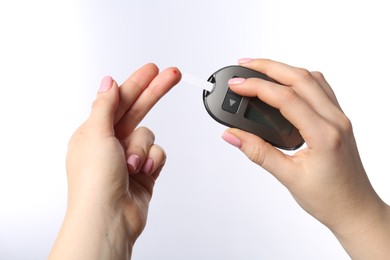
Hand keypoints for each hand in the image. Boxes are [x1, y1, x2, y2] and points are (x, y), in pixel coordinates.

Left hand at [50, 63, 180, 259]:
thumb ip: (105, 106)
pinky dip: (153, 160)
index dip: (137, 83)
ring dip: (143, 148)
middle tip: (172, 75)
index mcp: (94, 132)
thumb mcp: (96, 135)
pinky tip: (143, 171)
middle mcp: (111, 143)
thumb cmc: (95, 182)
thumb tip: (108, 82)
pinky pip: (158, 153)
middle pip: (138, 110)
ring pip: (149, 135)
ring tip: (132, 164)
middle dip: (154, 93)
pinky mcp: (145, 171)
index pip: (119, 100)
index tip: (152, 69)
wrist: (110, 218)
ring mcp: (129, 157)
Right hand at [222, 58, 389, 258]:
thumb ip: (257, 152)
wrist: (355, 209)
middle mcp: (335, 120)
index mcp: (324, 135)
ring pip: (312, 79)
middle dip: (269, 67)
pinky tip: (284, 85)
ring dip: (285, 70)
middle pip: (300, 78)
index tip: (236, 85)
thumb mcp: (288, 177)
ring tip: (261, 70)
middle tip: (244, 65)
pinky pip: (320, 89)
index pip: (286, 99)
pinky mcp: (338, 120)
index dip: (257, 87)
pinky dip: (299, 80)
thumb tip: (233, 135)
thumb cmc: (330, 199)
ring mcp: (339, 118)